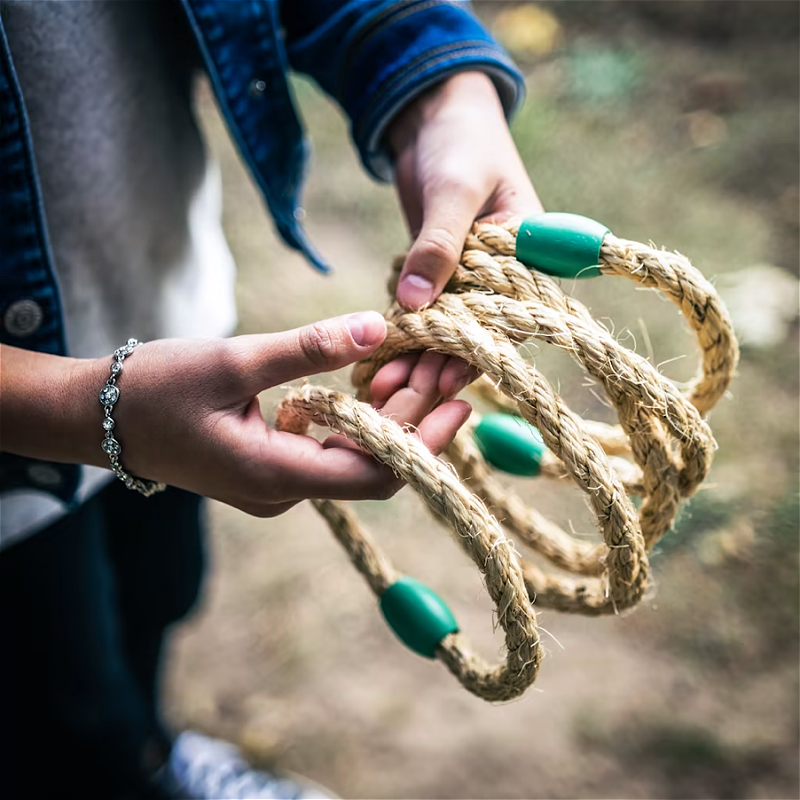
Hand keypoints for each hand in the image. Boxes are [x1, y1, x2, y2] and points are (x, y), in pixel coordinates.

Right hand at [95, 313, 468, 516]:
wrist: (96, 416)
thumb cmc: (154, 388)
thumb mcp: (233, 360)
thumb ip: (307, 348)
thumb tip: (377, 325)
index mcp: (276, 476)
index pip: (377, 474)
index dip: (424, 441)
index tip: (459, 399)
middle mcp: (284, 491)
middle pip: (373, 466)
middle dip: (414, 418)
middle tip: (447, 365)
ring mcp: (276, 483)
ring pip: (353, 456)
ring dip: (387, 414)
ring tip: (419, 363)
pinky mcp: (270, 466)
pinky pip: (328, 448)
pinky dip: (355, 415)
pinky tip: (371, 376)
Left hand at [387, 71, 544, 394]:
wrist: (434, 116)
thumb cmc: (461, 143)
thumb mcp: (454, 190)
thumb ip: (438, 244)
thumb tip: (416, 304)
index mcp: (526, 259)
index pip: (505, 320)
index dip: (475, 355)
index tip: (443, 382)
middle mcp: (499, 277)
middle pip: (471, 335)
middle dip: (436, 367)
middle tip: (403, 398)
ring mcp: (466, 280)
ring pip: (442, 331)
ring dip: (415, 360)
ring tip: (383, 389)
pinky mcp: (436, 276)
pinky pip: (421, 314)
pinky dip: (402, 337)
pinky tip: (377, 364)